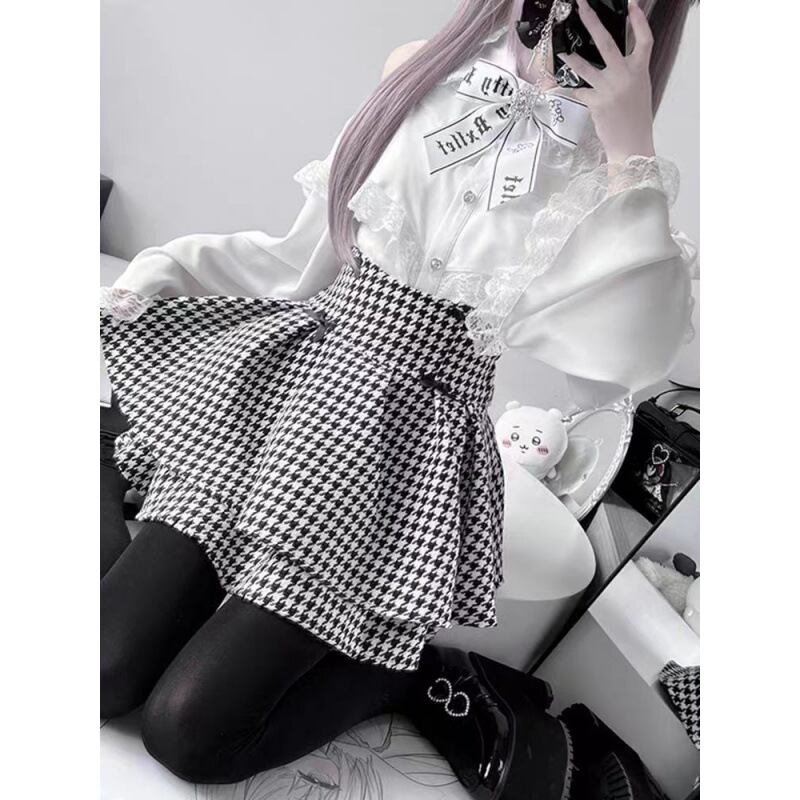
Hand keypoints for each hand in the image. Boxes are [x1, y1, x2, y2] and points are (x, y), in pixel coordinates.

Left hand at [558, 0, 655, 164]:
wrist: (632, 144)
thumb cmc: (635, 118)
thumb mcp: (639, 89)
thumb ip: (629, 72)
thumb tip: (614, 60)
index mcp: (639, 70)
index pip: (644, 39)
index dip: (639, 20)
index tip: (632, 4)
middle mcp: (625, 76)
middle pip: (607, 43)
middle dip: (593, 22)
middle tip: (582, 6)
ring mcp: (609, 89)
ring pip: (585, 67)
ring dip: (571, 58)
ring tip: (560, 51)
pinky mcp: (595, 103)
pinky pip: (576, 91)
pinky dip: (564, 88)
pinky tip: (551, 85)